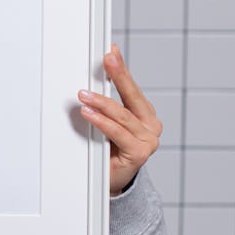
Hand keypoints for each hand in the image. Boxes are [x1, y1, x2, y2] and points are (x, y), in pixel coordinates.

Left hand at [77, 44, 161, 194]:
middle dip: (119, 74)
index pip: (131, 88)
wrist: (111, 182)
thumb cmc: (108, 151)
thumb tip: (89, 83)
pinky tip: (89, 113)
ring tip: (84, 95)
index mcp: (144, 114)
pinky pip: (117, 132)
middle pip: (132, 96)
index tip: (111, 51)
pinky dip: (101, 122)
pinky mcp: (139, 153)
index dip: (122, 69)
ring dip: (102, 103)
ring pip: (122, 115)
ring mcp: (148, 139)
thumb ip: (105, 106)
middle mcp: (150, 125)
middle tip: (107, 59)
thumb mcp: (108, 124)